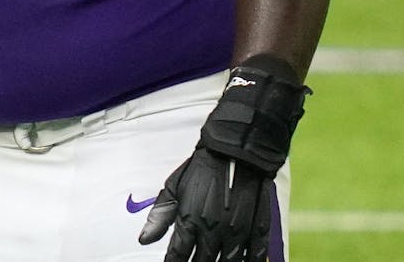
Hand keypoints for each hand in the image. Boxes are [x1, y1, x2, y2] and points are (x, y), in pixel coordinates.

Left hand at [137, 147, 271, 260]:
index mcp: (190, 221)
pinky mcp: (259, 231)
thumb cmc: (203, 169)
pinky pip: (255, 258)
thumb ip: (159, 217)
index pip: (177, 256)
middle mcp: (213, 231)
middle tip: (193, 261)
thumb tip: (144, 239)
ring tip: (213, 261)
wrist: (235, 153)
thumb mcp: (173, 188)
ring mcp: (237, 233)